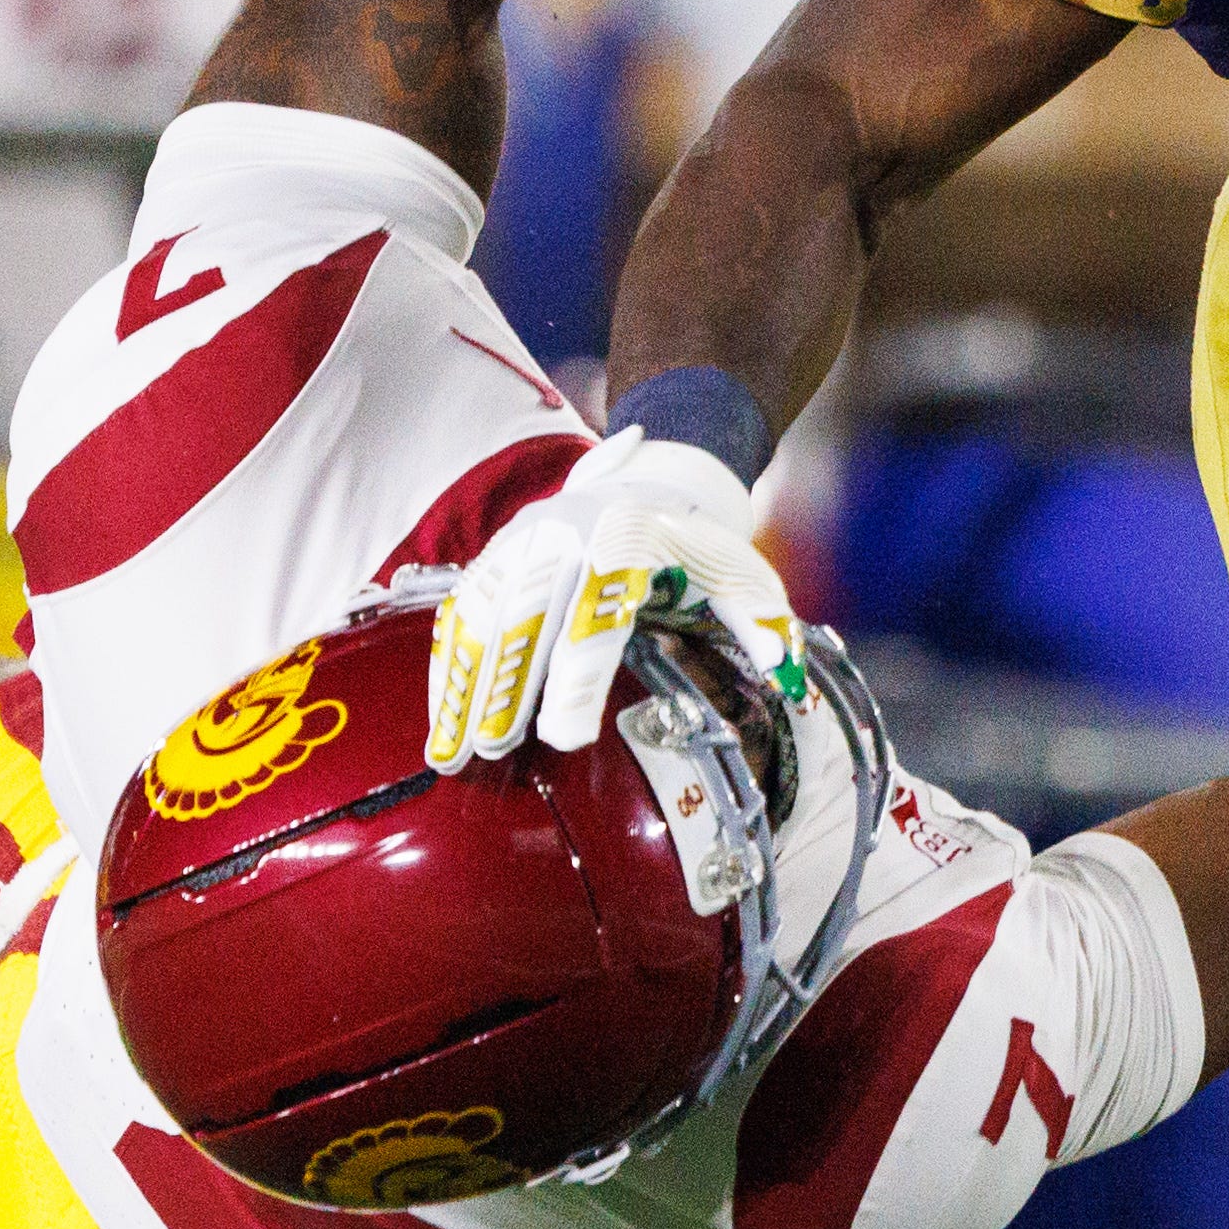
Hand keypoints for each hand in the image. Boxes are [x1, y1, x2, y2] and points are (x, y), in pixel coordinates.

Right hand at [423, 429, 799, 767]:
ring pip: (480, 615)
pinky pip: (462, 607)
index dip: (577, 678)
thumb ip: (763, 623)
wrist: (653, 477)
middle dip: (502, 688)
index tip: (564, 738)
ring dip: (461, 683)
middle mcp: (564, 536)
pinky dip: (449, 661)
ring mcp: (522, 542)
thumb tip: (787, 678)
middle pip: (524, 619)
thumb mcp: (740, 576)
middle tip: (488, 751)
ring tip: (447, 750)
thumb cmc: (697, 547)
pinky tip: (441, 709)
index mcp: (627, 542)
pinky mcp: (496, 553)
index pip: (596, 617)